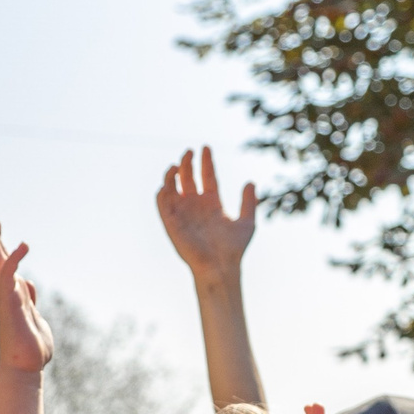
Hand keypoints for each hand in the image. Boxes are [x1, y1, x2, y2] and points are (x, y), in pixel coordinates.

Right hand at [0, 213, 54, 373]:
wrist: (26, 369)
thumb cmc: (30, 347)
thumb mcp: (32, 315)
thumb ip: (29, 298)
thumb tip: (28, 283)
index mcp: (9, 291)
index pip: (0, 259)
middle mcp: (4, 290)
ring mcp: (6, 296)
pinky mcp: (11, 304)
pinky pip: (11, 278)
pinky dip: (16, 260)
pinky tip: (23, 246)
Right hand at [157, 146, 258, 278]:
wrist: (220, 267)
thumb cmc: (234, 249)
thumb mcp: (247, 223)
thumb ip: (249, 203)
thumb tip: (251, 182)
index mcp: (212, 203)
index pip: (207, 176)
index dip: (206, 161)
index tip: (205, 147)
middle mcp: (196, 205)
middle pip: (188, 178)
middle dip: (188, 162)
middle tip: (190, 151)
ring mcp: (183, 212)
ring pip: (173, 187)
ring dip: (172, 174)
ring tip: (177, 165)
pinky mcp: (171, 222)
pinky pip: (162, 203)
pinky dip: (162, 191)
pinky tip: (168, 182)